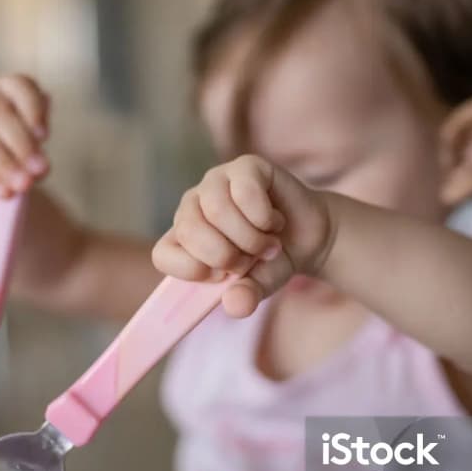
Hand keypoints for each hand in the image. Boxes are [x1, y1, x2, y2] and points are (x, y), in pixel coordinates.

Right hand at [0, 74, 50, 197]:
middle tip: (38, 170)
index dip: (33, 110)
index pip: (20, 86)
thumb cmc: (12, 148)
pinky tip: (3, 192)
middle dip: (20, 143)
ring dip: (3, 163)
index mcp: (3, 84)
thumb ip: (37, 150)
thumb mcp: (30, 143)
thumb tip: (40, 168)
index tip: (45, 137)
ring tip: (23, 185)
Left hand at [152, 155, 333, 316]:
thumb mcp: (257, 287)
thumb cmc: (271, 262)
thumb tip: (234, 304)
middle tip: (249, 260)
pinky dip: (265, 218)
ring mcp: (216, 182)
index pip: (162, 254)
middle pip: (189, 230)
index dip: (193, 269)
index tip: (221, 277)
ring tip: (266, 245)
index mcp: (183, 238)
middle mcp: (192, 206)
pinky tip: (274, 221)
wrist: (308, 237)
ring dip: (251, 238)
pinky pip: (245, 192)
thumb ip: (243, 297)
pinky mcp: (244, 166)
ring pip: (217, 210)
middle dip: (226, 255)